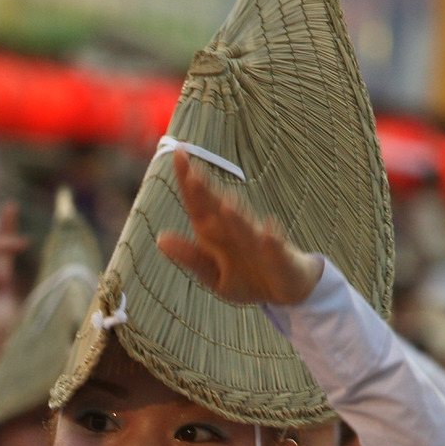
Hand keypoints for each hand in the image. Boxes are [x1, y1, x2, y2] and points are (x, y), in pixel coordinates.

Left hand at [157, 149, 322, 305]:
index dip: (188, 181)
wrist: (284, 292)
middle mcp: (237, 230)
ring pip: (246, 228)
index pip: (198, 203)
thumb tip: (160, 239)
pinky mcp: (281, 259)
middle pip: (220, 208)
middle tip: (193, 174)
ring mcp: (259, 242)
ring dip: (237, 217)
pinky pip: (276, 249)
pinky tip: (268, 230)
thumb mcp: (211, 274)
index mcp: (216, 232)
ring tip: (226, 204)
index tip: (178, 153)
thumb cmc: (245, 278)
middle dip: (208, 192)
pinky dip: (272, 240)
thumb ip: (189, 256)